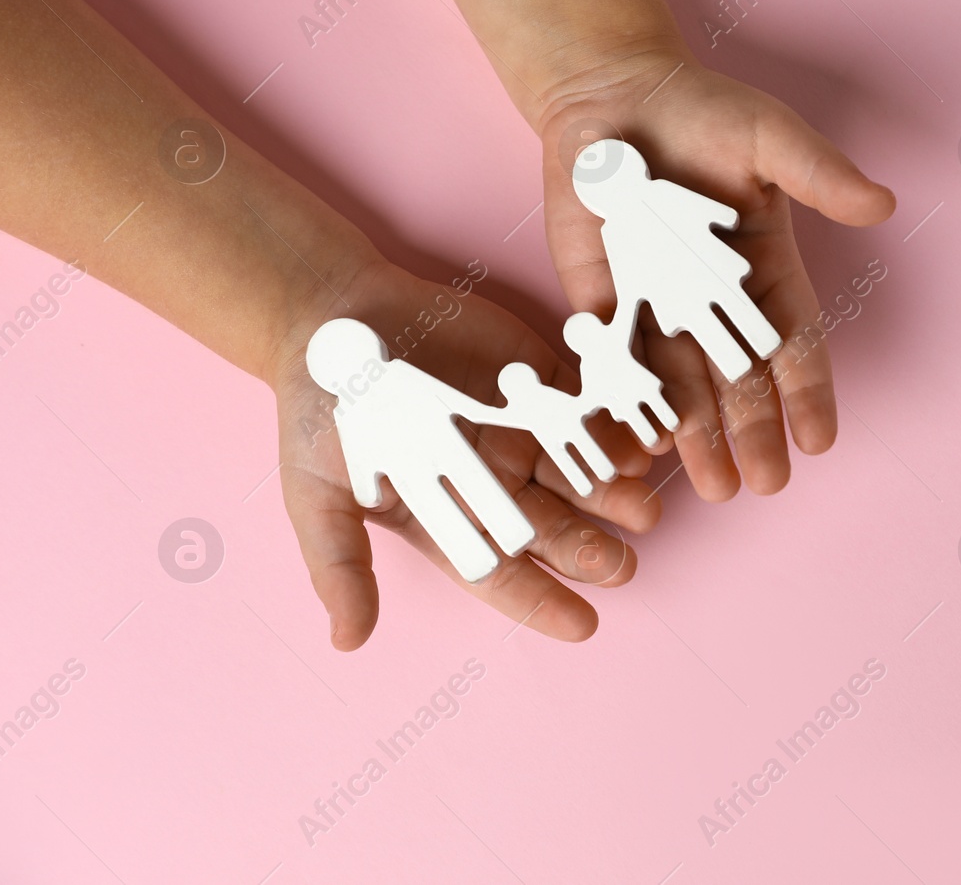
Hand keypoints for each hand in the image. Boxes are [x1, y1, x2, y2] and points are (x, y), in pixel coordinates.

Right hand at [266, 253, 659, 649]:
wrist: (332, 317)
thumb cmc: (321, 411)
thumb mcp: (318, 493)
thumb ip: (341, 565)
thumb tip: (350, 642)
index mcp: (449, 516)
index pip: (501, 572)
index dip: (541, 601)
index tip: (585, 625)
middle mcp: (494, 481)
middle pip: (553, 527)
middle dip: (589, 549)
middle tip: (623, 566)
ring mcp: (521, 430)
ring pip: (580, 473)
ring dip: (613, 493)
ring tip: (642, 510)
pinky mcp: (540, 380)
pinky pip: (587, 409)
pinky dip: (613, 428)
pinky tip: (638, 446)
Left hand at [535, 40, 895, 500]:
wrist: (610, 94)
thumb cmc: (700, 110)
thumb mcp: (769, 136)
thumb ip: (818, 174)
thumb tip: (880, 204)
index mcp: (763, 271)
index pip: (792, 342)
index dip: (807, 391)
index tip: (819, 439)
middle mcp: (712, 303)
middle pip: (738, 379)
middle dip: (752, 431)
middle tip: (763, 483)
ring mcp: (656, 310)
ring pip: (680, 387)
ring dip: (697, 437)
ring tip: (712, 485)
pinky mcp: (602, 307)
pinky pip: (614, 367)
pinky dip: (625, 406)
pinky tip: (638, 447)